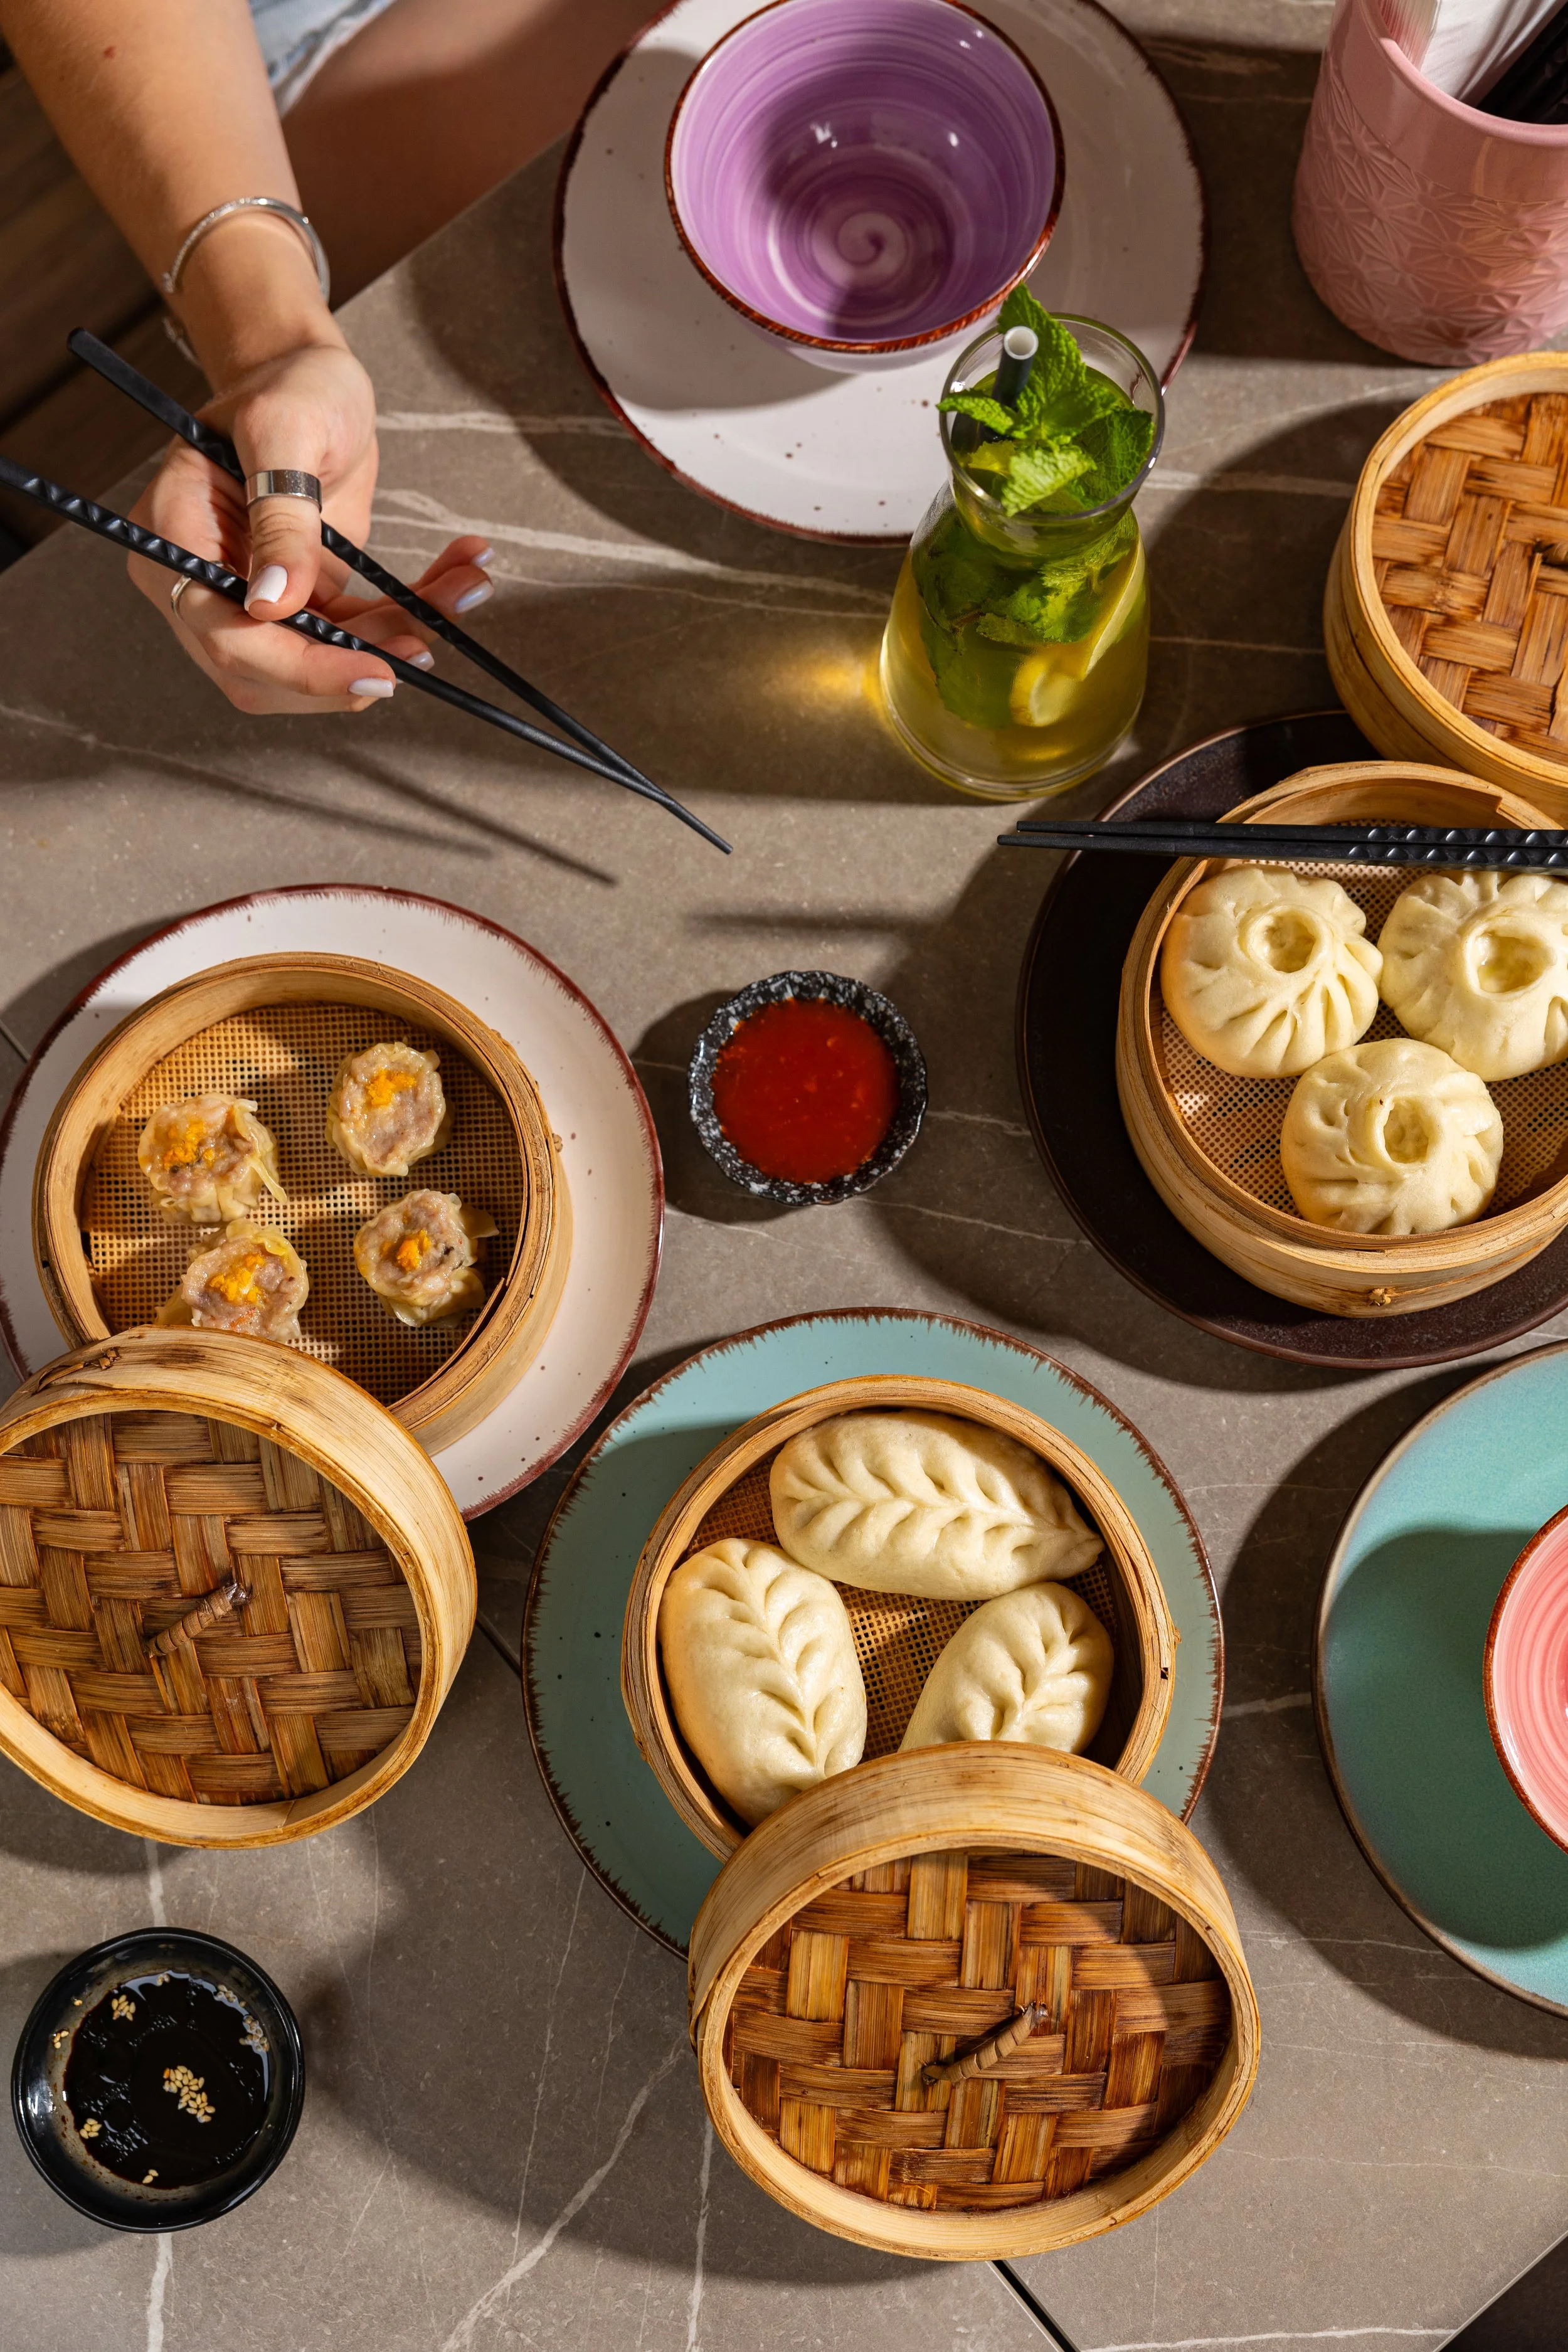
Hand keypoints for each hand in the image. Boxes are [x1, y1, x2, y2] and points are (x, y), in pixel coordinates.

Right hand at [126, 336, 494, 713]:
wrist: (314, 380)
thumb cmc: (289, 386)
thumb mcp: (286, 430)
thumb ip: (280, 517)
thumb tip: (272, 605)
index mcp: (173, 533)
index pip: (225, 632)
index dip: (299, 667)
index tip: (374, 671)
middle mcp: (200, 579)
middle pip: (266, 670)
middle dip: (352, 664)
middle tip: (426, 643)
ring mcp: (248, 597)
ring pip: (316, 662)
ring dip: (393, 641)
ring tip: (462, 590)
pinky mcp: (300, 601)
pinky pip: (350, 634)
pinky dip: (405, 619)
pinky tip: (457, 583)